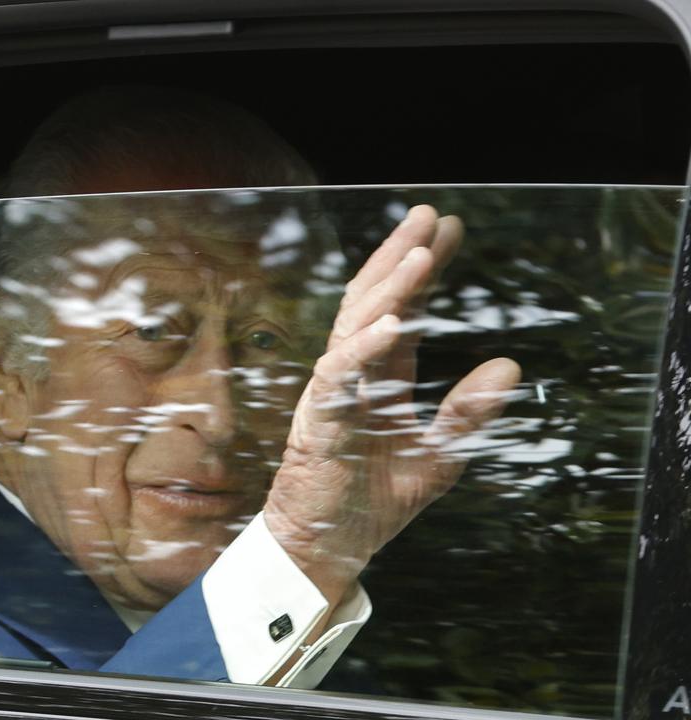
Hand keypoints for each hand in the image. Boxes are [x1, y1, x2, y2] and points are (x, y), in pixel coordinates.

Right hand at [262, 205, 521, 604]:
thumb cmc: (370, 502)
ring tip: (419, 255)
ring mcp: (331, 395)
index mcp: (377, 380)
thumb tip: (509, 365)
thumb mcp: (439, 457)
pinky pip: (339, 376)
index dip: (423, 271)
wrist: (326, 549)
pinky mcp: (319, 423)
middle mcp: (350, 377)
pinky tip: (393, 321)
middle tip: (429, 216)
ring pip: (354, 328)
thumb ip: (468, 413)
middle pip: (372, 303)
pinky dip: (364, 347)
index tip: (449, 230)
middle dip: (400, 258)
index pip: (401, 311)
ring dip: (387, 289)